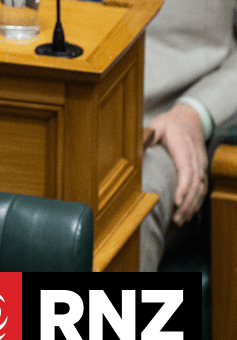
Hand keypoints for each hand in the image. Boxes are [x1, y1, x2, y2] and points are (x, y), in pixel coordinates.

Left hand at [143, 103, 208, 225]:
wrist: (190, 118)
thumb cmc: (171, 124)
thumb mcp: (157, 125)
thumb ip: (146, 136)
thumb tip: (136, 151)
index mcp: (185, 150)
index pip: (186, 171)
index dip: (183, 188)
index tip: (176, 201)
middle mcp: (196, 160)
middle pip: (195, 185)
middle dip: (187, 203)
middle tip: (175, 219)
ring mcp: (201, 165)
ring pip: (200, 189)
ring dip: (192, 206)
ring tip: (180, 220)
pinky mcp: (202, 170)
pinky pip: (202, 188)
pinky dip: (196, 202)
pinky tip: (188, 213)